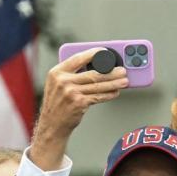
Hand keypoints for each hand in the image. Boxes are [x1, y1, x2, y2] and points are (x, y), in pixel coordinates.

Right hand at [30, 48, 128, 170]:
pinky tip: (115, 92)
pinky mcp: (79, 103)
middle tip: (122, 70)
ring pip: (98, 85)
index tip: (105, 51)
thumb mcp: (57, 84)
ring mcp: (71, 92)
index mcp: (57, 72)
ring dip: (114, 83)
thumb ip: (71, 74)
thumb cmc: (57, 102)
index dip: (93, 53)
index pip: (78, 58)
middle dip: (111, 72)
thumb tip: (95, 66)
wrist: (52, 124)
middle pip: (93, 73)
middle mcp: (63, 81)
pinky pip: (98, 97)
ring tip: (124, 81)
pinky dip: (109, 94)